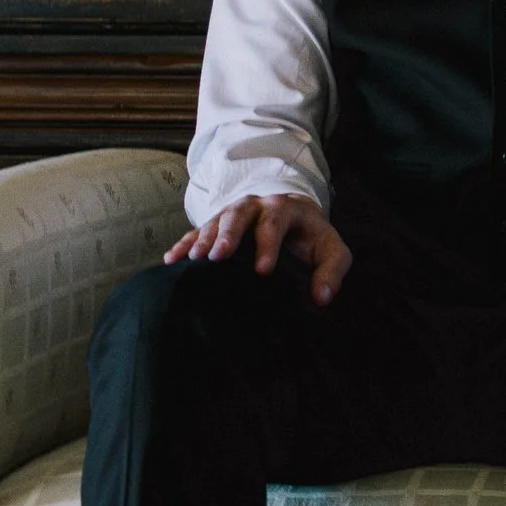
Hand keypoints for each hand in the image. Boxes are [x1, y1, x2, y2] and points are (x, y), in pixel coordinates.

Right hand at [164, 194, 352, 305]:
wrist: (294, 217)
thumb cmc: (313, 239)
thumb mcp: (333, 251)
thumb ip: (333, 271)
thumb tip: (322, 298)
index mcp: (286, 209)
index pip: (275, 222)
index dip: (269, 245)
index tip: (263, 271)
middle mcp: (256, 206)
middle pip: (239, 215)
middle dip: (227, 235)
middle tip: (217, 257)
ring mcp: (233, 213)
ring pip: (215, 221)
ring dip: (203, 240)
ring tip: (192, 260)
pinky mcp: (217, 225)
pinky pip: (197, 231)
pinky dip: (185, 244)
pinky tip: (172, 259)